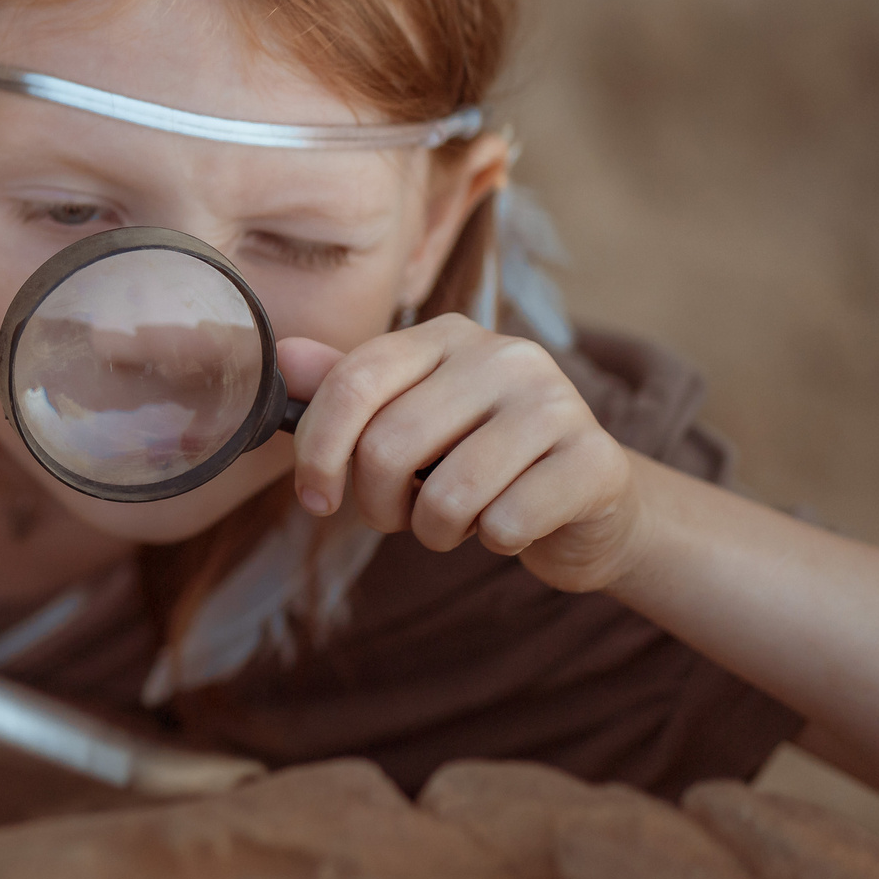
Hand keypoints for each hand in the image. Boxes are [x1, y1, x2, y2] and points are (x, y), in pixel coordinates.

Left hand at [280, 316, 639, 591]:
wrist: (587, 504)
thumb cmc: (478, 461)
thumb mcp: (409, 419)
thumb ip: (347, 389)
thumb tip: (281, 357)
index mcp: (447, 336)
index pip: (354, 381)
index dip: (318, 450)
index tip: (315, 498)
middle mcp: (504, 355)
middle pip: (389, 446)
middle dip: (378, 505)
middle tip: (403, 516)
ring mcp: (557, 403)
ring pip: (447, 494)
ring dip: (435, 531)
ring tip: (457, 522)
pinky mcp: (596, 460)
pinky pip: (506, 523)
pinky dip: (495, 542)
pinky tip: (513, 525)